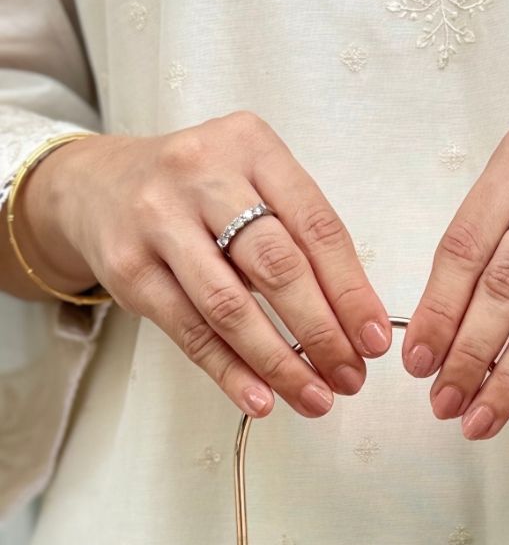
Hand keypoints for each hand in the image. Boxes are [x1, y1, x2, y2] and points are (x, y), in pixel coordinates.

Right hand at [7, 112, 391, 416]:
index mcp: (251, 146)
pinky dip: (229, 371)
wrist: (97, 186)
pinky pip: (189, 331)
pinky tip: (260, 398)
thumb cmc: (195, 194)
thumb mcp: (251, 185)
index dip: (352, 292)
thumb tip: (354, 324)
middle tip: (350, 376)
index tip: (374, 340)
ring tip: (314, 397)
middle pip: (277, 266)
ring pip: (230, 305)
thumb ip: (299, 239)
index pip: (317, 227)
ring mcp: (159, 219)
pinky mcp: (129, 267)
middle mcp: (203, 174)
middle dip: (322, 332)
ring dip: (279, 362)